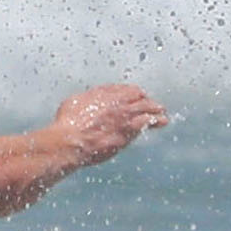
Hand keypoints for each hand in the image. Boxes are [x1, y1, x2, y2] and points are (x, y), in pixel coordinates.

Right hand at [52, 84, 168, 165]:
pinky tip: (161, 122)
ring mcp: (125, 116)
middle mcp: (117, 101)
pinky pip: (148, 122)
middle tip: (153, 105)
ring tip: (162, 113)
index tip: (136, 96)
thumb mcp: (75, 102)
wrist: (72, 140)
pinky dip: (156, 121)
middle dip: (146, 100)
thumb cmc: (68, 124)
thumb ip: (88, 98)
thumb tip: (92, 98)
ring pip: (147, 108)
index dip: (133, 93)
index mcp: (104, 93)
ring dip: (156, 110)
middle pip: (139, 97)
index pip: (125, 89)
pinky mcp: (129, 131)